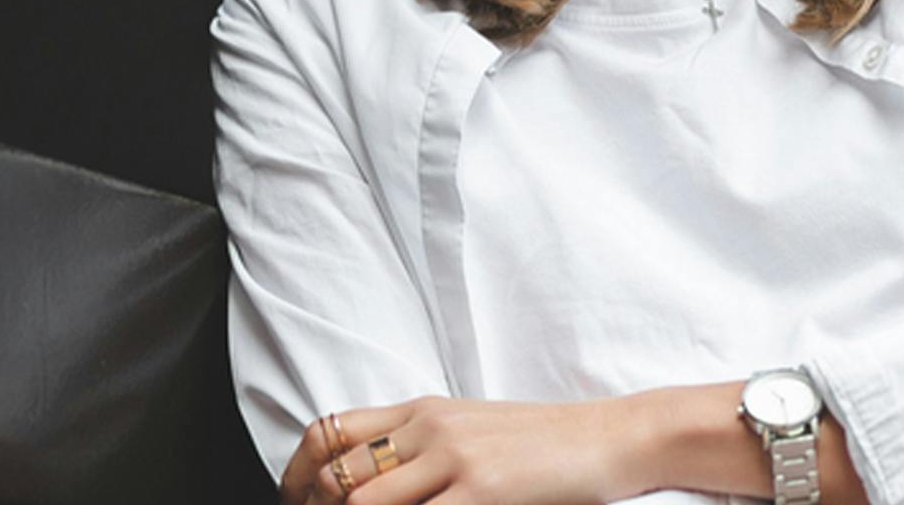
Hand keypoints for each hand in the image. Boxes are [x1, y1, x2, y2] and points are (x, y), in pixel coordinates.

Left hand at [280, 394, 647, 504]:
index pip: (333, 431)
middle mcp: (430, 426)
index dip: (298, 474)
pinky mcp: (480, 491)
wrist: (608, 438)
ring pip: (366, 501)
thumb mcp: (473, 429)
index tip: (296, 502)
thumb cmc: (544, 443)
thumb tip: (373, 481)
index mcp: (424, 408)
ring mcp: (454, 458)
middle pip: (340, 473)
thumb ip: (424, 446)